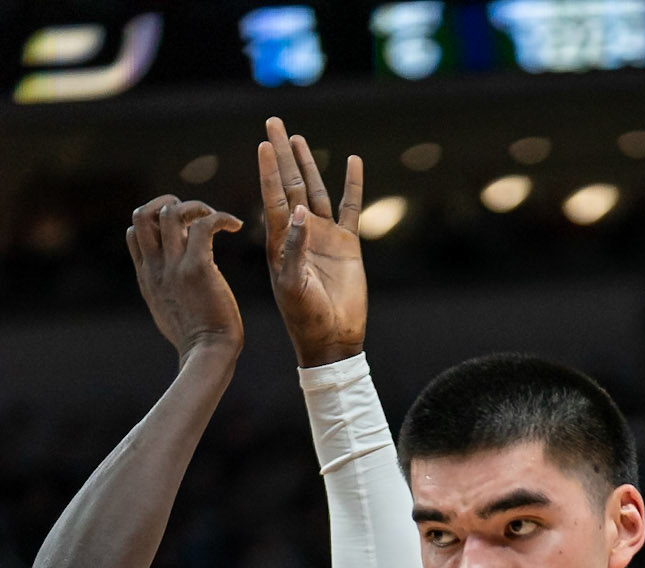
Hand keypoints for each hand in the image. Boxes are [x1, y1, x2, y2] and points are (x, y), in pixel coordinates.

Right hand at [126, 197, 242, 363]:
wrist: (206, 355)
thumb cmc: (195, 339)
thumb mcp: (166, 309)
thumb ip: (164, 285)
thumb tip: (173, 274)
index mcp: (147, 276)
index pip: (133, 231)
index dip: (154, 219)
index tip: (180, 229)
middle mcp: (156, 267)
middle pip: (143, 214)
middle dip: (168, 203)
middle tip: (194, 215)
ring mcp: (174, 266)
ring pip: (170, 212)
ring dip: (194, 206)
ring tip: (215, 218)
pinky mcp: (198, 268)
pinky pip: (203, 225)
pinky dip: (220, 217)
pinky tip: (234, 225)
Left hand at [259, 115, 366, 366]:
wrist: (332, 338)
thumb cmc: (305, 316)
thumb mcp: (292, 284)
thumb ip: (295, 247)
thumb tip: (300, 211)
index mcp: (280, 240)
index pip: (272, 195)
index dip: (268, 170)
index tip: (263, 143)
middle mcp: (299, 231)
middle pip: (289, 183)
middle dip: (280, 154)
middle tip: (273, 123)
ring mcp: (324, 236)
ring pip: (314, 190)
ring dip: (307, 164)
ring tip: (297, 139)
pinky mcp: (347, 244)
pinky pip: (349, 207)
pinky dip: (352, 185)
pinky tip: (352, 162)